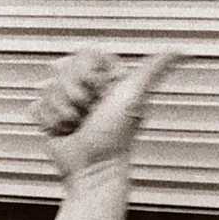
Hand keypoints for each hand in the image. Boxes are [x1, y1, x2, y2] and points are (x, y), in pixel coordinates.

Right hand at [30, 49, 182, 179]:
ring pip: (47, 88)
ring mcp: (66, 101)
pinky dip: (47, 121)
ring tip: (75, 125)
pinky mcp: (49, 117)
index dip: (86, 74)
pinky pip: (36, 106)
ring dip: (60, 110)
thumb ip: (154, 69)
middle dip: (72, 94)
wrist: (93, 168)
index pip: (82, 55)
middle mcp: (87, 87)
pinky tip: (62, 130)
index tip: (98, 91)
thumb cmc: (115, 135)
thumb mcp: (135, 95)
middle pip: (61, 70)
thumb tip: (182, 51)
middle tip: (87, 112)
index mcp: (106, 78)